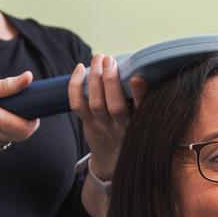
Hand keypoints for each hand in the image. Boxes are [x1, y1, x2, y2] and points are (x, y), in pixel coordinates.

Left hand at [68, 54, 146, 178]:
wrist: (112, 158)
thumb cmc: (130, 129)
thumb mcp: (142, 117)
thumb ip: (141, 98)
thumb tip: (140, 66)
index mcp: (139, 122)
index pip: (141, 108)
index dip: (139, 94)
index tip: (137, 78)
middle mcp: (121, 126)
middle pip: (115, 105)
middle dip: (111, 80)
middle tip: (110, 60)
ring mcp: (102, 126)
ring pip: (95, 103)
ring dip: (95, 78)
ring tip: (98, 58)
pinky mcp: (87, 124)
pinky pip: (77, 105)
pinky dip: (75, 86)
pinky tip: (80, 68)